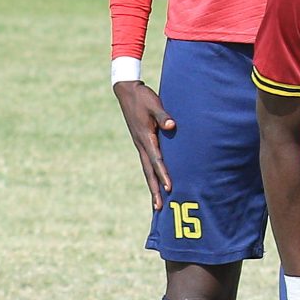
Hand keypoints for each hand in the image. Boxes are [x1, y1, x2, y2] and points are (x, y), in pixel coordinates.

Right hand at [114, 79, 174, 208]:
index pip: (157, 160)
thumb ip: (163, 116)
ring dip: (152, 186)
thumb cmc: (143, 98)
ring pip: (147, 170)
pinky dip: (151, 175)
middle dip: (155, 190)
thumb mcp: (155, 104)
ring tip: (156, 203)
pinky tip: (156, 182)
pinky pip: (147, 163)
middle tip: (158, 208)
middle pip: (149, 172)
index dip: (164, 174)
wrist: (127, 92)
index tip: (170, 188)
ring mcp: (140, 145)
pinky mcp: (142, 143)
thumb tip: (171, 126)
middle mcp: (141, 145)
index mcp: (146, 138)